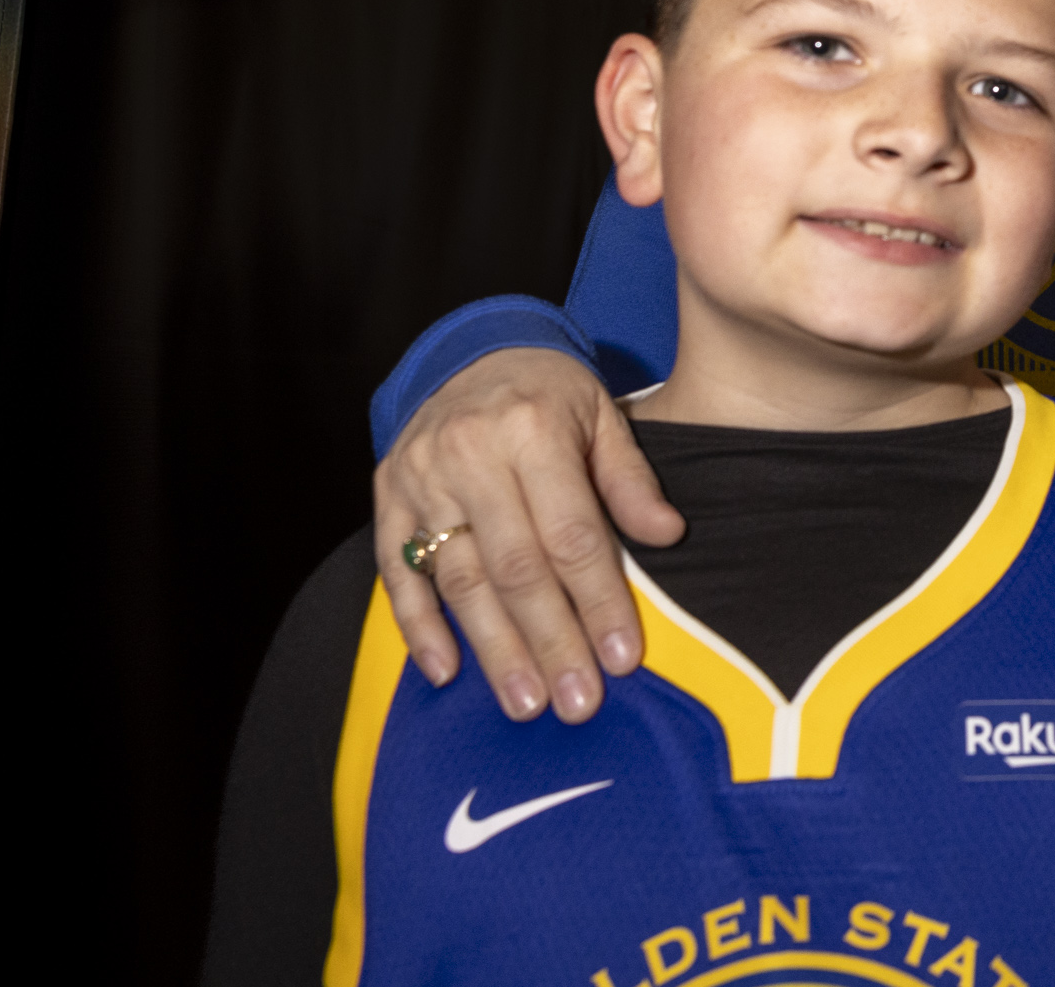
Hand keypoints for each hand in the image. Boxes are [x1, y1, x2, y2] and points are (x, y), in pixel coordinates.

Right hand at [372, 347, 686, 722]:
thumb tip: (667, 535)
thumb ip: (629, 479)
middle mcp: (469, 454)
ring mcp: (420, 478)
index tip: (622, 658)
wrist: (470, 352)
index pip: (572, 534)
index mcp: (531, 429)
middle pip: (516, 567)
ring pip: (459, 579)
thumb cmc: (549, 393)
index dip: (599, 600)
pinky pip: (398, 572)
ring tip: (525, 702)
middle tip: (577, 703)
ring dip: (492, 648)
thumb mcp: (601, 414)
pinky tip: (446, 671)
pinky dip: (418, 627)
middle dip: (550, 641)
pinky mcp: (386, 497)